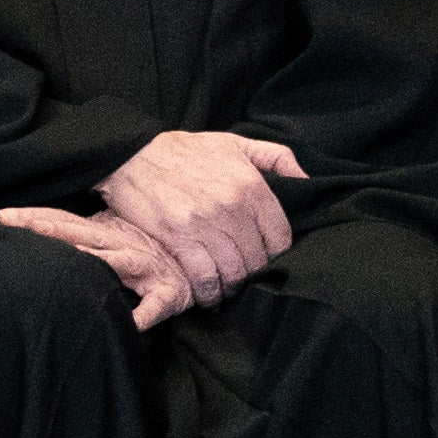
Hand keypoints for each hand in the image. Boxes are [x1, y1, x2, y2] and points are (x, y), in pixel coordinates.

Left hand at [0, 199, 196, 326]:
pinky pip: (155, 306)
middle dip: (54, 230)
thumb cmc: (147, 249)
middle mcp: (122, 244)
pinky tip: (130, 325)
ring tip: (72, 262)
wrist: (198, 264)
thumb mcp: (114, 232)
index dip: (34, 217)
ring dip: (95, 261)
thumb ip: (84, 229)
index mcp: (105, 231)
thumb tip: (41, 223)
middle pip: (82, 234)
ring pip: (116, 262)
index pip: (63, 220)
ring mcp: (145, 268)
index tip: (1, 216)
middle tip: (25, 228)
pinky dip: (144, 315)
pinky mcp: (166, 292)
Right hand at [92, 128, 306, 309]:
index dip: (276, 254)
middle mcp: (233, 207)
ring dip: (232, 288)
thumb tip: (306, 179)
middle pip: (257, 260)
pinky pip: (204, 277)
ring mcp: (206, 224)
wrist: (132, 154)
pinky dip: (209, 293)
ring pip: (234, 273)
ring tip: (227, 290)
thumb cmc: (185, 150)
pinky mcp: (179, 238)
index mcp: (252, 186)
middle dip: (252, 273)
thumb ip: (276, 157)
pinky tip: (208, 296)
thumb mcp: (235, 142)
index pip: (281, 237)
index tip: (264, 258)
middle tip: (244, 277)